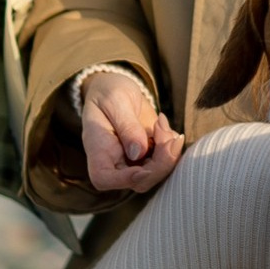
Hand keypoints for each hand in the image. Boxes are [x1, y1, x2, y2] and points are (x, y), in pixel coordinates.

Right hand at [82, 70, 184, 193]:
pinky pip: (165, 160)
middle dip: (159, 162)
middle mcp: (115, 162)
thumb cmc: (108, 92)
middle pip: (138, 181)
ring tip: (161, 123)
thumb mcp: (116, 101)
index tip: (142, 168)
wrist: (115, 88)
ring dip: (168, 152)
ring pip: (155, 173)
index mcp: (98, 150)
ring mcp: (133, 161)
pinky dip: (171, 144)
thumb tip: (138, 153)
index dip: (124, 179)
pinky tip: (162, 123)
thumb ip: (127, 126)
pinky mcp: (148, 155)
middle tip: (162, 129)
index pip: (103, 178)